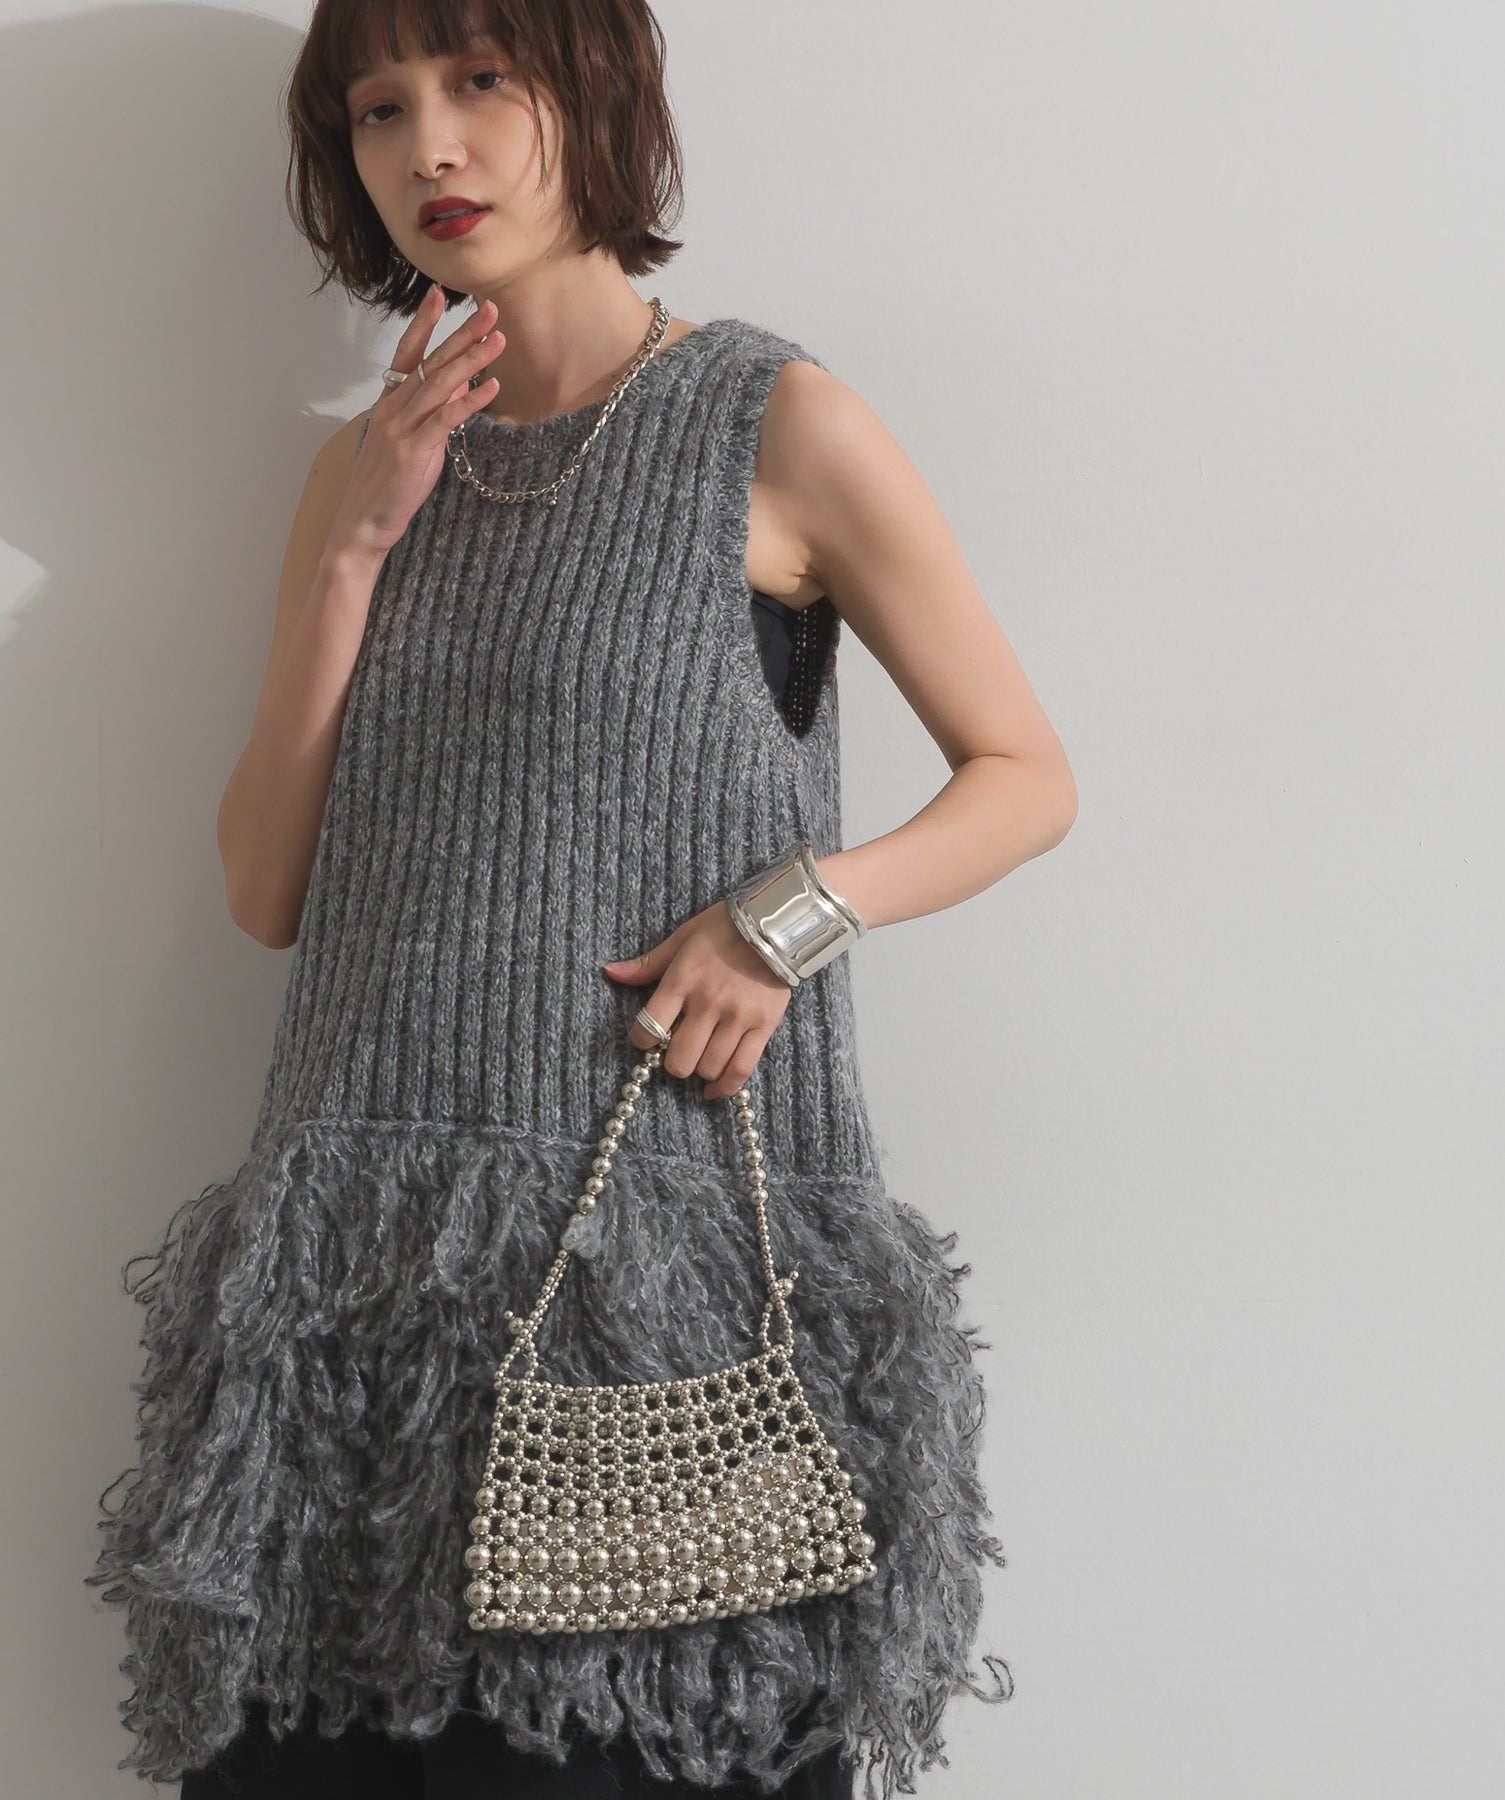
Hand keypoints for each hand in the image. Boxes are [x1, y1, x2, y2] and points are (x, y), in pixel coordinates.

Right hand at [331, 286, 505, 559]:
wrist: (362, 524)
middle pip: (430, 362)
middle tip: (489, 308)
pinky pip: (445, 420)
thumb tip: (460, 383)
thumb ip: (435, 412)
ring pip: (440, 384)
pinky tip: (492, 387)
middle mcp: (394, 409)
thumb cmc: (389, 486)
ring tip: (497, 338)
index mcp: (390, 404)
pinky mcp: (414, 451)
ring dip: (471, 359)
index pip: (407, 353)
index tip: (439, 295)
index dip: (424, 323)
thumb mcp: (416, 442)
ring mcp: (402, 428)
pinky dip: (469, 402)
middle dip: (461, 333)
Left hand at [602, 899, 792, 1100]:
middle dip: (674, 1063)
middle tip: (678, 1052)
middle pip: (680, 1059)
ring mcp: (737, 1016)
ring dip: (700, 1070)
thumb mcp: (681, 939)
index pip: (649, 1027)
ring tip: (701, 1059)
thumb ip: (647, 964)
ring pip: (709, 1067)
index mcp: (682, 980)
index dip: (641, 1040)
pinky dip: (726, 1086)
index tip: (646, 1038)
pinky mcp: (763, 1025)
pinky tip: (716, 1089)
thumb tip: (610, 972)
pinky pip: (742, 1068)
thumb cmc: (724, 929)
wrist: (775, 925)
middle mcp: (708, 1002)